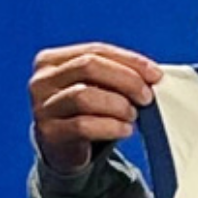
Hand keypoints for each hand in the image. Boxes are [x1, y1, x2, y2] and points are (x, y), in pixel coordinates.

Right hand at [29, 42, 162, 174]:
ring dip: (118, 105)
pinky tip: (124, 129)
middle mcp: (41, 80)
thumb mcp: (94, 85)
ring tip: (132, 115)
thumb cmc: (85, 109)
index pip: (96, 50)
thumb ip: (115, 73)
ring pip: (85, 96)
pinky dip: (111, 127)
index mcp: (51, 60)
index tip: (156, 74)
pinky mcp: (48, 133)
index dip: (130, 61)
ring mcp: (42, 107)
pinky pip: (83, 126)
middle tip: (147, 96)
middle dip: (126, 80)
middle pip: (89, 67)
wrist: (63, 147)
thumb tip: (152, 75)